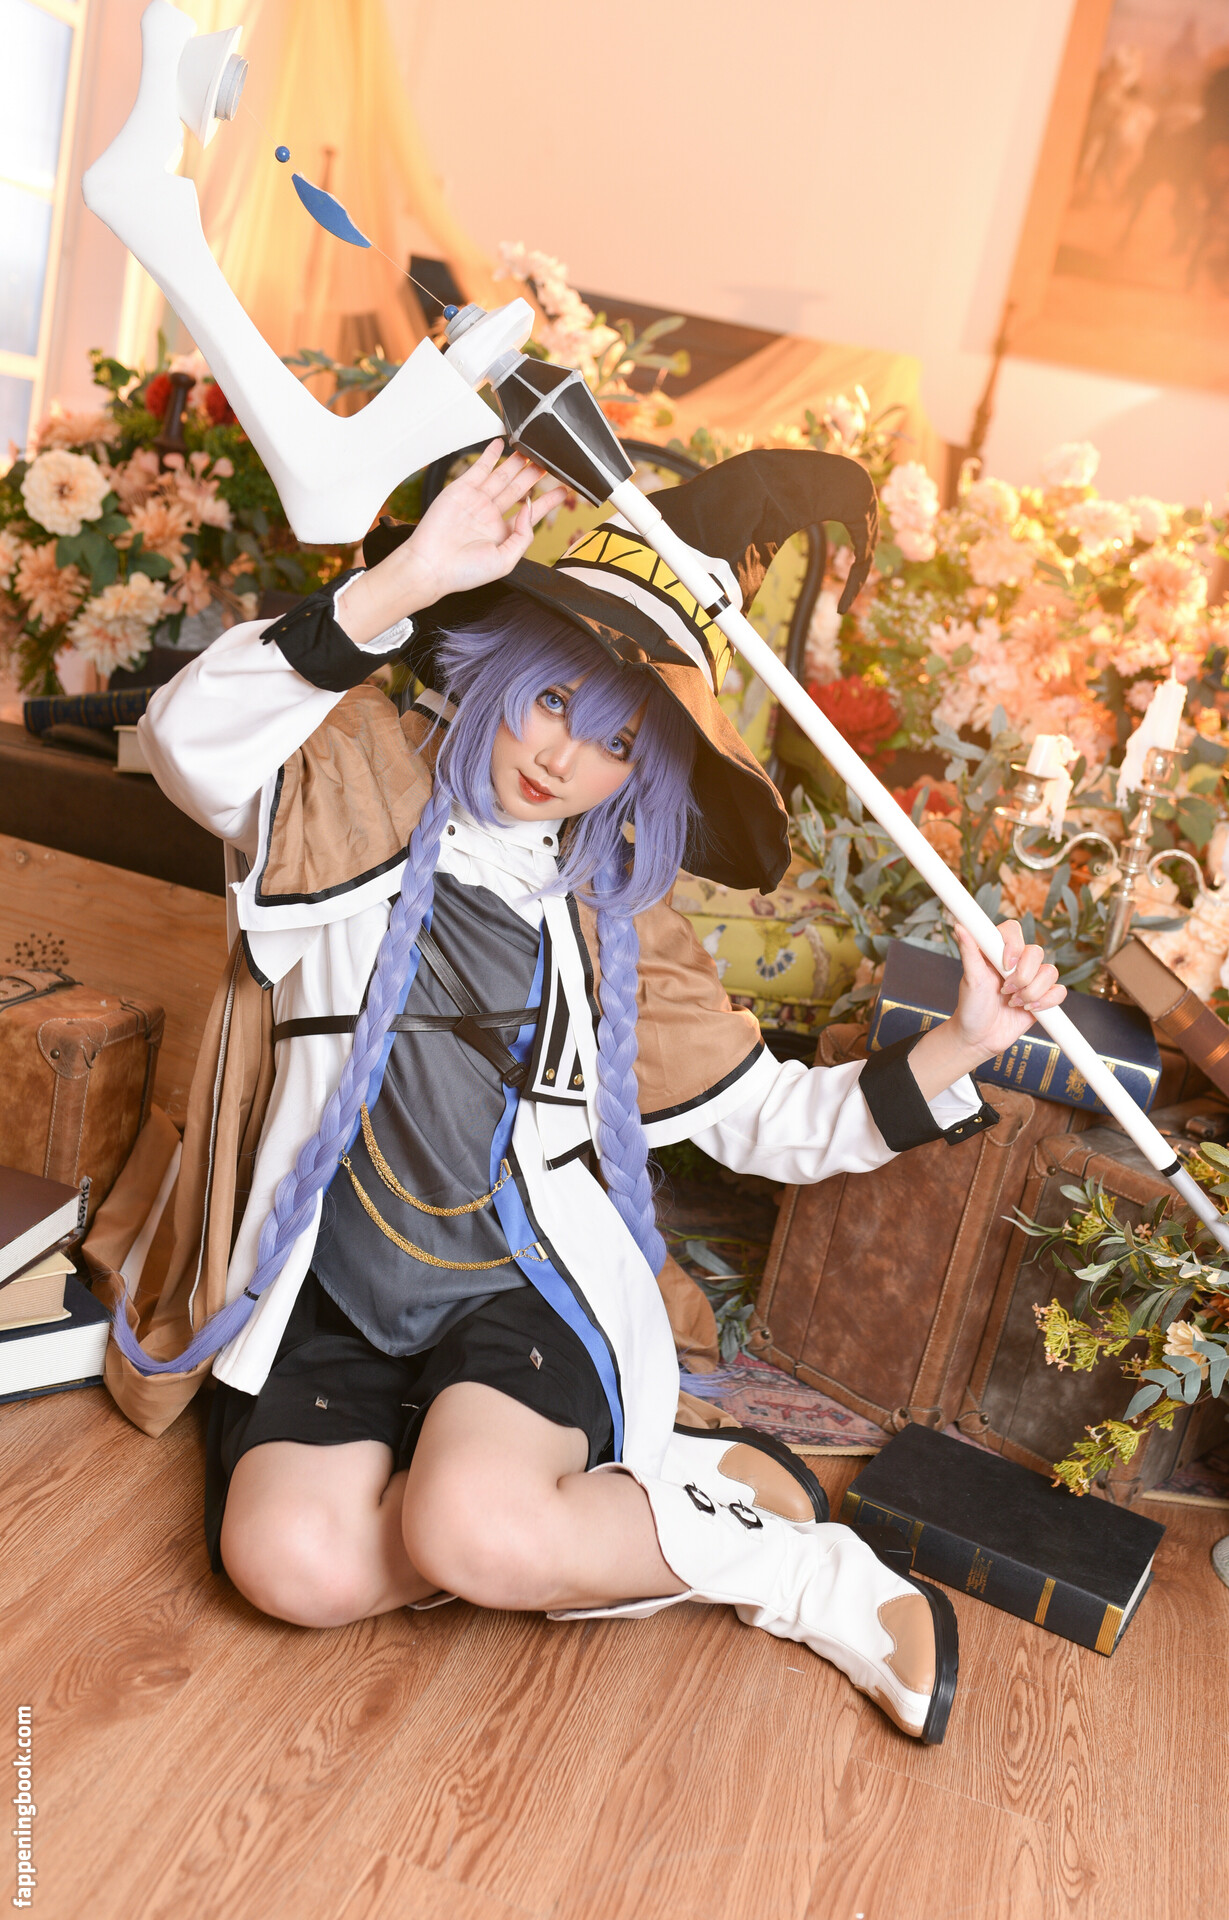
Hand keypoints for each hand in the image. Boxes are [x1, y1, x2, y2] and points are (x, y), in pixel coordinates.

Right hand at [335, 441, 566, 644]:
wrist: (431, 567)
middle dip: (534, 475)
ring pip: (502, 476)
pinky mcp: (461, 489)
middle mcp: (490, 515)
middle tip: (549, 462)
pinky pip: (480, 467)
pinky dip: (491, 454)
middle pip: (519, 489)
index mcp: (502, 534)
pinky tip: (503, 443)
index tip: (563, 490)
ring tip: (532, 449)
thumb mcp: (505, 560)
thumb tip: (530, 507)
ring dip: (517, 462)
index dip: (548, 500)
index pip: (531, 512)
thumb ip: (523, 535)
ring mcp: (476, 501)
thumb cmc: (464, 572)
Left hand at [949, 920, 1064, 1058]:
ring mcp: (1031, 979)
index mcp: (996, 952)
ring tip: (1013, 1002)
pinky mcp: (1043, 997)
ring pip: (1050, 972)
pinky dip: (1047, 1001)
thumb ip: (968, 951)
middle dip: (1023, 977)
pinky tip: (1029, 1009)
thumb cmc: (971, 1007)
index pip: (1013, 931)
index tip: (1005, 965)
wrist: (979, 1038)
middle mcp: (1016, 962)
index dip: (1014, 945)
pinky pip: (1060, 991)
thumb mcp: (970, 979)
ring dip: (1032, 992)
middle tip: (1005, 991)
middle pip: (1036, 952)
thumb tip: (959, 927)